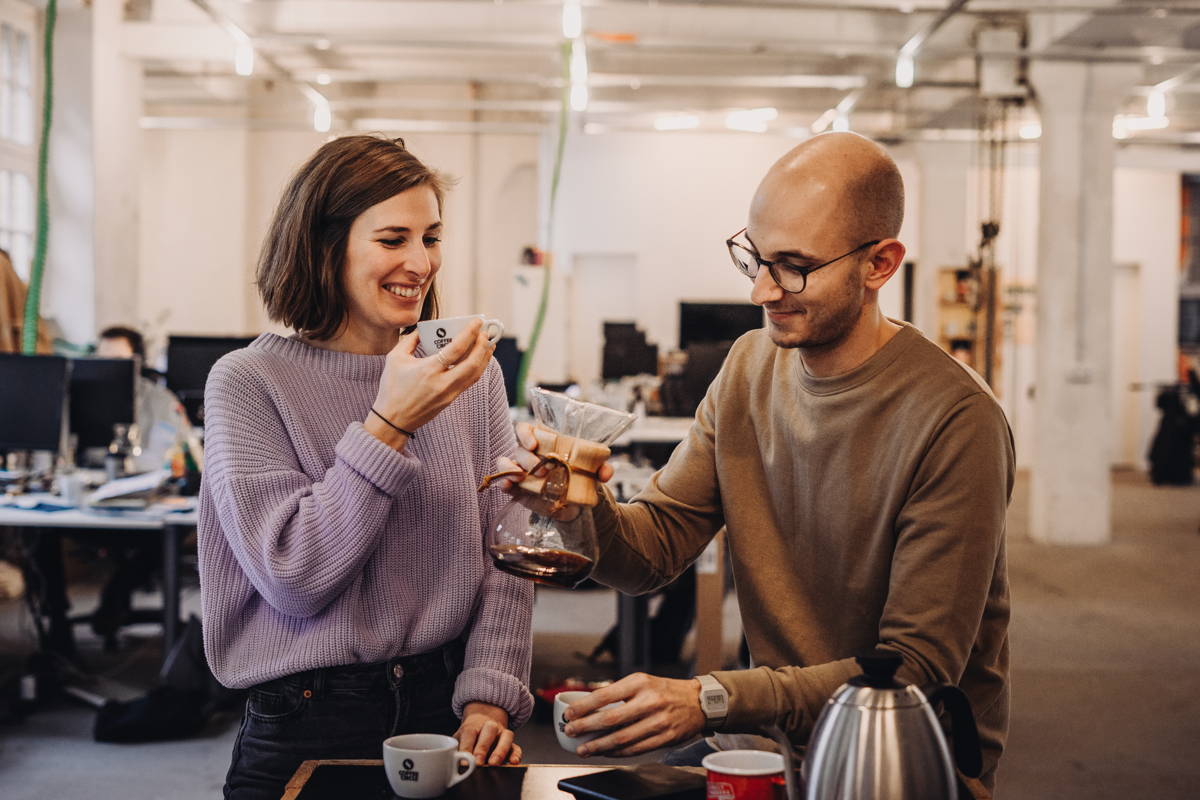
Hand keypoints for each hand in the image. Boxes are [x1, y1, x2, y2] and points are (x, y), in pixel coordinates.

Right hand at [367, 321, 494, 441]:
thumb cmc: (392, 388)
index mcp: (428, 370)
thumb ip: (410, 340)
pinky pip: (469, 381)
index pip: (456, 349)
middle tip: (485, 332)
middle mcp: (443, 383)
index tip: (477, 322)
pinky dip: (477, 368)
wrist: (393, 420)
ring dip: (484, 357)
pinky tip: (479, 359)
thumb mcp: (395, 359)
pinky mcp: (451, 400)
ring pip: (475, 374)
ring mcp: (449, 393)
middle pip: (473, 363)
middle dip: (483, 345)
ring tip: (488, 344)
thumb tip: (422, 329)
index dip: (470, 333)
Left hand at [455, 702, 522, 765]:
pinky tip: (514, 762)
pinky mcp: (511, 743)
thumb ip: (456, 748)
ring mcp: (502, 733)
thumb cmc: (469, 734)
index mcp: (473, 726)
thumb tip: (449, 761)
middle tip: (478, 763)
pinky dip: (516, 754)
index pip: (469, 733)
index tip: (464, 761)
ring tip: (494, 763)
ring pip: (506, 736)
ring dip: (500, 750)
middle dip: (483, 748)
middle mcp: (489, 727)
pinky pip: (516, 746)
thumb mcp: (459, 737)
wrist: (484, 718)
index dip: (467, 747)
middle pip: (488, 732)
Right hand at [492, 422, 614, 519]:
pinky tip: (508, 485)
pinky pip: (504, 481)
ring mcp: (520, 470)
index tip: (535, 444)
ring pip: (507, 462)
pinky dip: (503, 482)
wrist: (574, 502)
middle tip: (544, 470)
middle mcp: (528, 454)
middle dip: (529, 458)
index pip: (525, 429)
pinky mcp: (517, 487)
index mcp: (543, 442)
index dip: (526, 434)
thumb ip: (601, 468)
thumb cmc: (579, 476)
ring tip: (521, 477)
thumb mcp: (592, 470)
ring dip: (511, 468)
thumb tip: (605, 472)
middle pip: (519, 448)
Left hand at [561, 673, 704, 757]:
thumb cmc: (664, 691)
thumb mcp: (642, 682)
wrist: (698, 702)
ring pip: (621, 738)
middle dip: (586, 728)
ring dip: (598, 746)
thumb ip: (618, 692)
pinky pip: (635, 749)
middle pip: (610, 719)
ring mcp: (658, 722)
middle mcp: (649, 701)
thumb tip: (588, 705)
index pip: (604, 695)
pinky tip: (605, 752)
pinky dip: (617, 752)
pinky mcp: (665, 738)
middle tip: (570, 732)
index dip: (583, 707)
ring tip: (583, 749)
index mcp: (639, 683)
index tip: (569, 714)